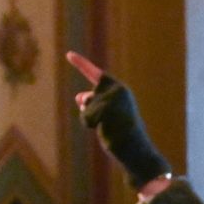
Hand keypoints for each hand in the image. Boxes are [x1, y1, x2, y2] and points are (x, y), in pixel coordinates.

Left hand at [65, 50, 172, 188]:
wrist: (135, 149)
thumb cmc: (123, 134)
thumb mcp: (108, 115)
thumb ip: (95, 103)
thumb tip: (79, 97)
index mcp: (121, 90)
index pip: (97, 74)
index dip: (81, 64)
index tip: (68, 54)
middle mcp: (117, 90)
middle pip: (88, 98)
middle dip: (90, 112)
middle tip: (103, 124)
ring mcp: (111, 99)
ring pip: (86, 108)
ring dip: (91, 121)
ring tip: (108, 128)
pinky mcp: (105, 109)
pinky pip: (86, 118)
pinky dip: (90, 126)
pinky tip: (105, 130)